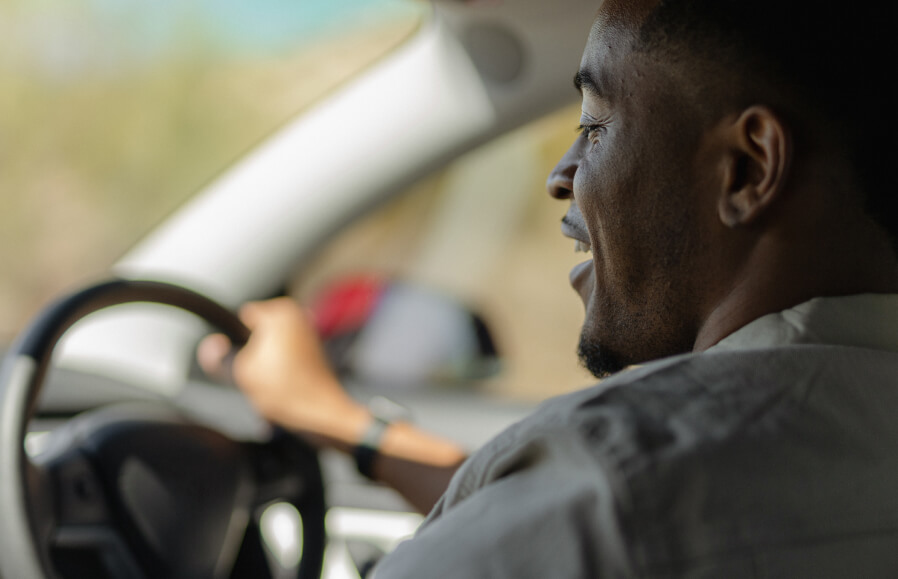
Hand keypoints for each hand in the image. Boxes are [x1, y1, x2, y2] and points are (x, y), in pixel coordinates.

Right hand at [197, 297, 368, 442]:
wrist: (323, 413)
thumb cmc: (286, 393)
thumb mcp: (243, 373)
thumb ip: (220, 356)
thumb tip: (210, 344)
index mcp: (280, 313)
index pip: (241, 319)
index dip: (236, 341)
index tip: (243, 361)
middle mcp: (297, 315)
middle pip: (255, 333)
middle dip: (252, 353)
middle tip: (259, 375)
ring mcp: (307, 332)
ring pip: (269, 347)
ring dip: (265, 364)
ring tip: (272, 382)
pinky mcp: (313, 350)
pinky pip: (284, 357)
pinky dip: (280, 370)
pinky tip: (283, 386)